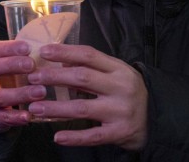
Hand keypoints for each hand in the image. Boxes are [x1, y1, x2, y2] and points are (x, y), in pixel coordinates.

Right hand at [0, 39, 47, 133]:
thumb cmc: (2, 81)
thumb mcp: (5, 67)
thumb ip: (20, 58)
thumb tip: (50, 48)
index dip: (9, 47)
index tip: (28, 47)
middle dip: (11, 65)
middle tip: (32, 65)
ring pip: (0, 96)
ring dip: (21, 94)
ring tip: (41, 91)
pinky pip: (4, 118)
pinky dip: (17, 117)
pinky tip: (30, 116)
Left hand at [25, 43, 147, 149]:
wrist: (155, 118)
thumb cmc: (128, 91)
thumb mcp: (115, 73)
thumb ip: (92, 68)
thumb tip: (60, 62)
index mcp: (118, 69)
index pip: (89, 55)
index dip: (65, 52)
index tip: (44, 51)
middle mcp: (120, 88)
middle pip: (82, 78)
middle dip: (54, 77)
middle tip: (33, 78)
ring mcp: (120, 111)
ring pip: (83, 108)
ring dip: (56, 108)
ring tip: (35, 108)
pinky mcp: (120, 132)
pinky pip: (93, 136)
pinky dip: (74, 137)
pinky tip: (57, 136)